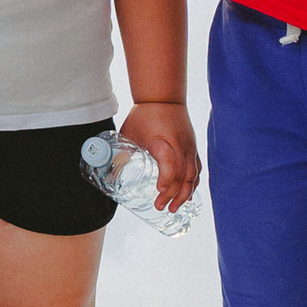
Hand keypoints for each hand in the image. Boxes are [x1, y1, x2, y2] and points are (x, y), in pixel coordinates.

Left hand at [120, 99, 198, 213]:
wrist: (165, 98)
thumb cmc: (144, 115)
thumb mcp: (129, 132)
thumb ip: (122, 152)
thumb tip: (110, 172)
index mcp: (162, 141)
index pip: (169, 162)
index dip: (166, 178)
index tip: (159, 190)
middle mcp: (179, 145)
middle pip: (181, 175)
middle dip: (172, 194)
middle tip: (160, 207)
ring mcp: (189, 147)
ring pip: (191, 175)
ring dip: (183, 194)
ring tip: (174, 208)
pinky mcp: (193, 147)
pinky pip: (196, 169)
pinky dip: (192, 184)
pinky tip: (187, 195)